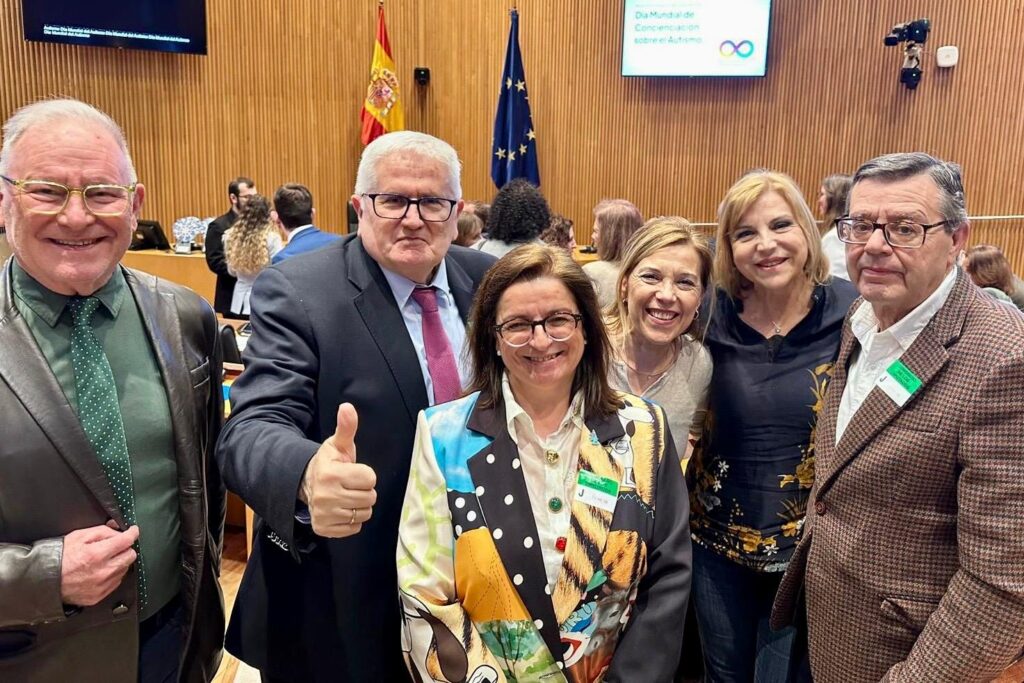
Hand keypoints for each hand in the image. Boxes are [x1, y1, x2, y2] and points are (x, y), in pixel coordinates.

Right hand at [60, 523, 139, 606]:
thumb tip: (118, 530)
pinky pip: (116, 582)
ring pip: (124, 569)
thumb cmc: (59, 556)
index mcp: (97, 554)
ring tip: (103, 560)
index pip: (127, 541)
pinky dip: (112, 575)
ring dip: (119, 562)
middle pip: (130, 556)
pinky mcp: (99, 596)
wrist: (44, 579)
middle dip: (125, 548)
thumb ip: (103, 531)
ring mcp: (102, 585)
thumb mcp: (79, 536)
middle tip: (116, 546)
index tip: (132, 531)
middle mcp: (102, 571)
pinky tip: (100, 571)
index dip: (132, 533)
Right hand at [300, 403, 376, 537]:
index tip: (353, 472)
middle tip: (350, 484)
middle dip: (364, 490)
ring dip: (360, 505)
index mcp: (331, 474)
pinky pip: (354, 528)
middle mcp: (326, 496)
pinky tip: (341, 508)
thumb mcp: (338, 444)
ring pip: (364, 514)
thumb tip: (347, 407)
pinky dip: (352, 520)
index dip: (365, 474)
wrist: (306, 483)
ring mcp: (324, 514)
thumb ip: (347, 427)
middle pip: (370, 498)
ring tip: (346, 495)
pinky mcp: (323, 529)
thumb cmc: (329, 462)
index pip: (370, 478)